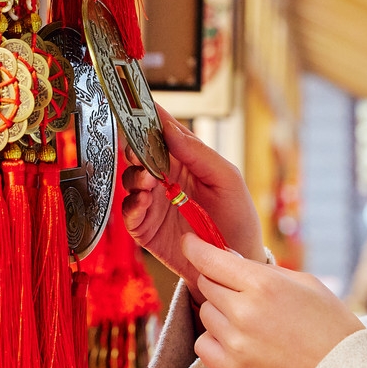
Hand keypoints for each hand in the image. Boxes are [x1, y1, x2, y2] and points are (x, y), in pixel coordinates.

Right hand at [120, 105, 263, 284]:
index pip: (164, 132)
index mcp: (187, 160)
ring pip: (131, 179)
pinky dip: (132, 205)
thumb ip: (200, 154)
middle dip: (136, 147)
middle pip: (140, 153)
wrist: (235, 262)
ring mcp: (154, 202)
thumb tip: (170, 130)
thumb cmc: (237, 218)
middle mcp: (166, 177)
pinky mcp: (145, 227)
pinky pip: (130, 212)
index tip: (138, 105)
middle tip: (140, 148)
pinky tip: (144, 202)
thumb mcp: (228, 180)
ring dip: (135, 176)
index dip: (150, 118)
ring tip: (148, 180)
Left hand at [185, 234, 364, 367]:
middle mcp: (244, 312)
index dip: (196, 247)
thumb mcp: (304, 282)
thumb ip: (262, 269)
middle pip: (206, 284)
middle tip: (240, 289)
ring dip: (219, 310)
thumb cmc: (330, 324)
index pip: (210, 260)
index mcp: (263, 285)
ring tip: (250, 320)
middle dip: (218, 281)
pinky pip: (204, 344)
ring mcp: (235, 343)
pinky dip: (215, 338)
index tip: (190, 242)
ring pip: (205, 313)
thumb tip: (226, 257)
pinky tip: (239, 339)